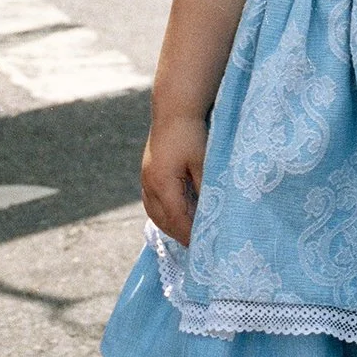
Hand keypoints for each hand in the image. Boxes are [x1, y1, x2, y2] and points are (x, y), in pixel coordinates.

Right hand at [141, 112, 207, 244]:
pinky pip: (154, 201)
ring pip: (155, 212)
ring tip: (188, 233)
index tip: (202, 247)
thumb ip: (206, 188)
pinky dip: (166, 211)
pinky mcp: (148, 173)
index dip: (189, 234)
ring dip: (171, 224)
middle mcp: (149, 184)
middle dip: (179, 233)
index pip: (177, 219)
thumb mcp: (203, 162)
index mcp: (162, 184)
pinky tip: (179, 213)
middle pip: (163, 219)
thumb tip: (210, 212)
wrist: (174, 110)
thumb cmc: (191, 133)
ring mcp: (146, 179)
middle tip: (197, 245)